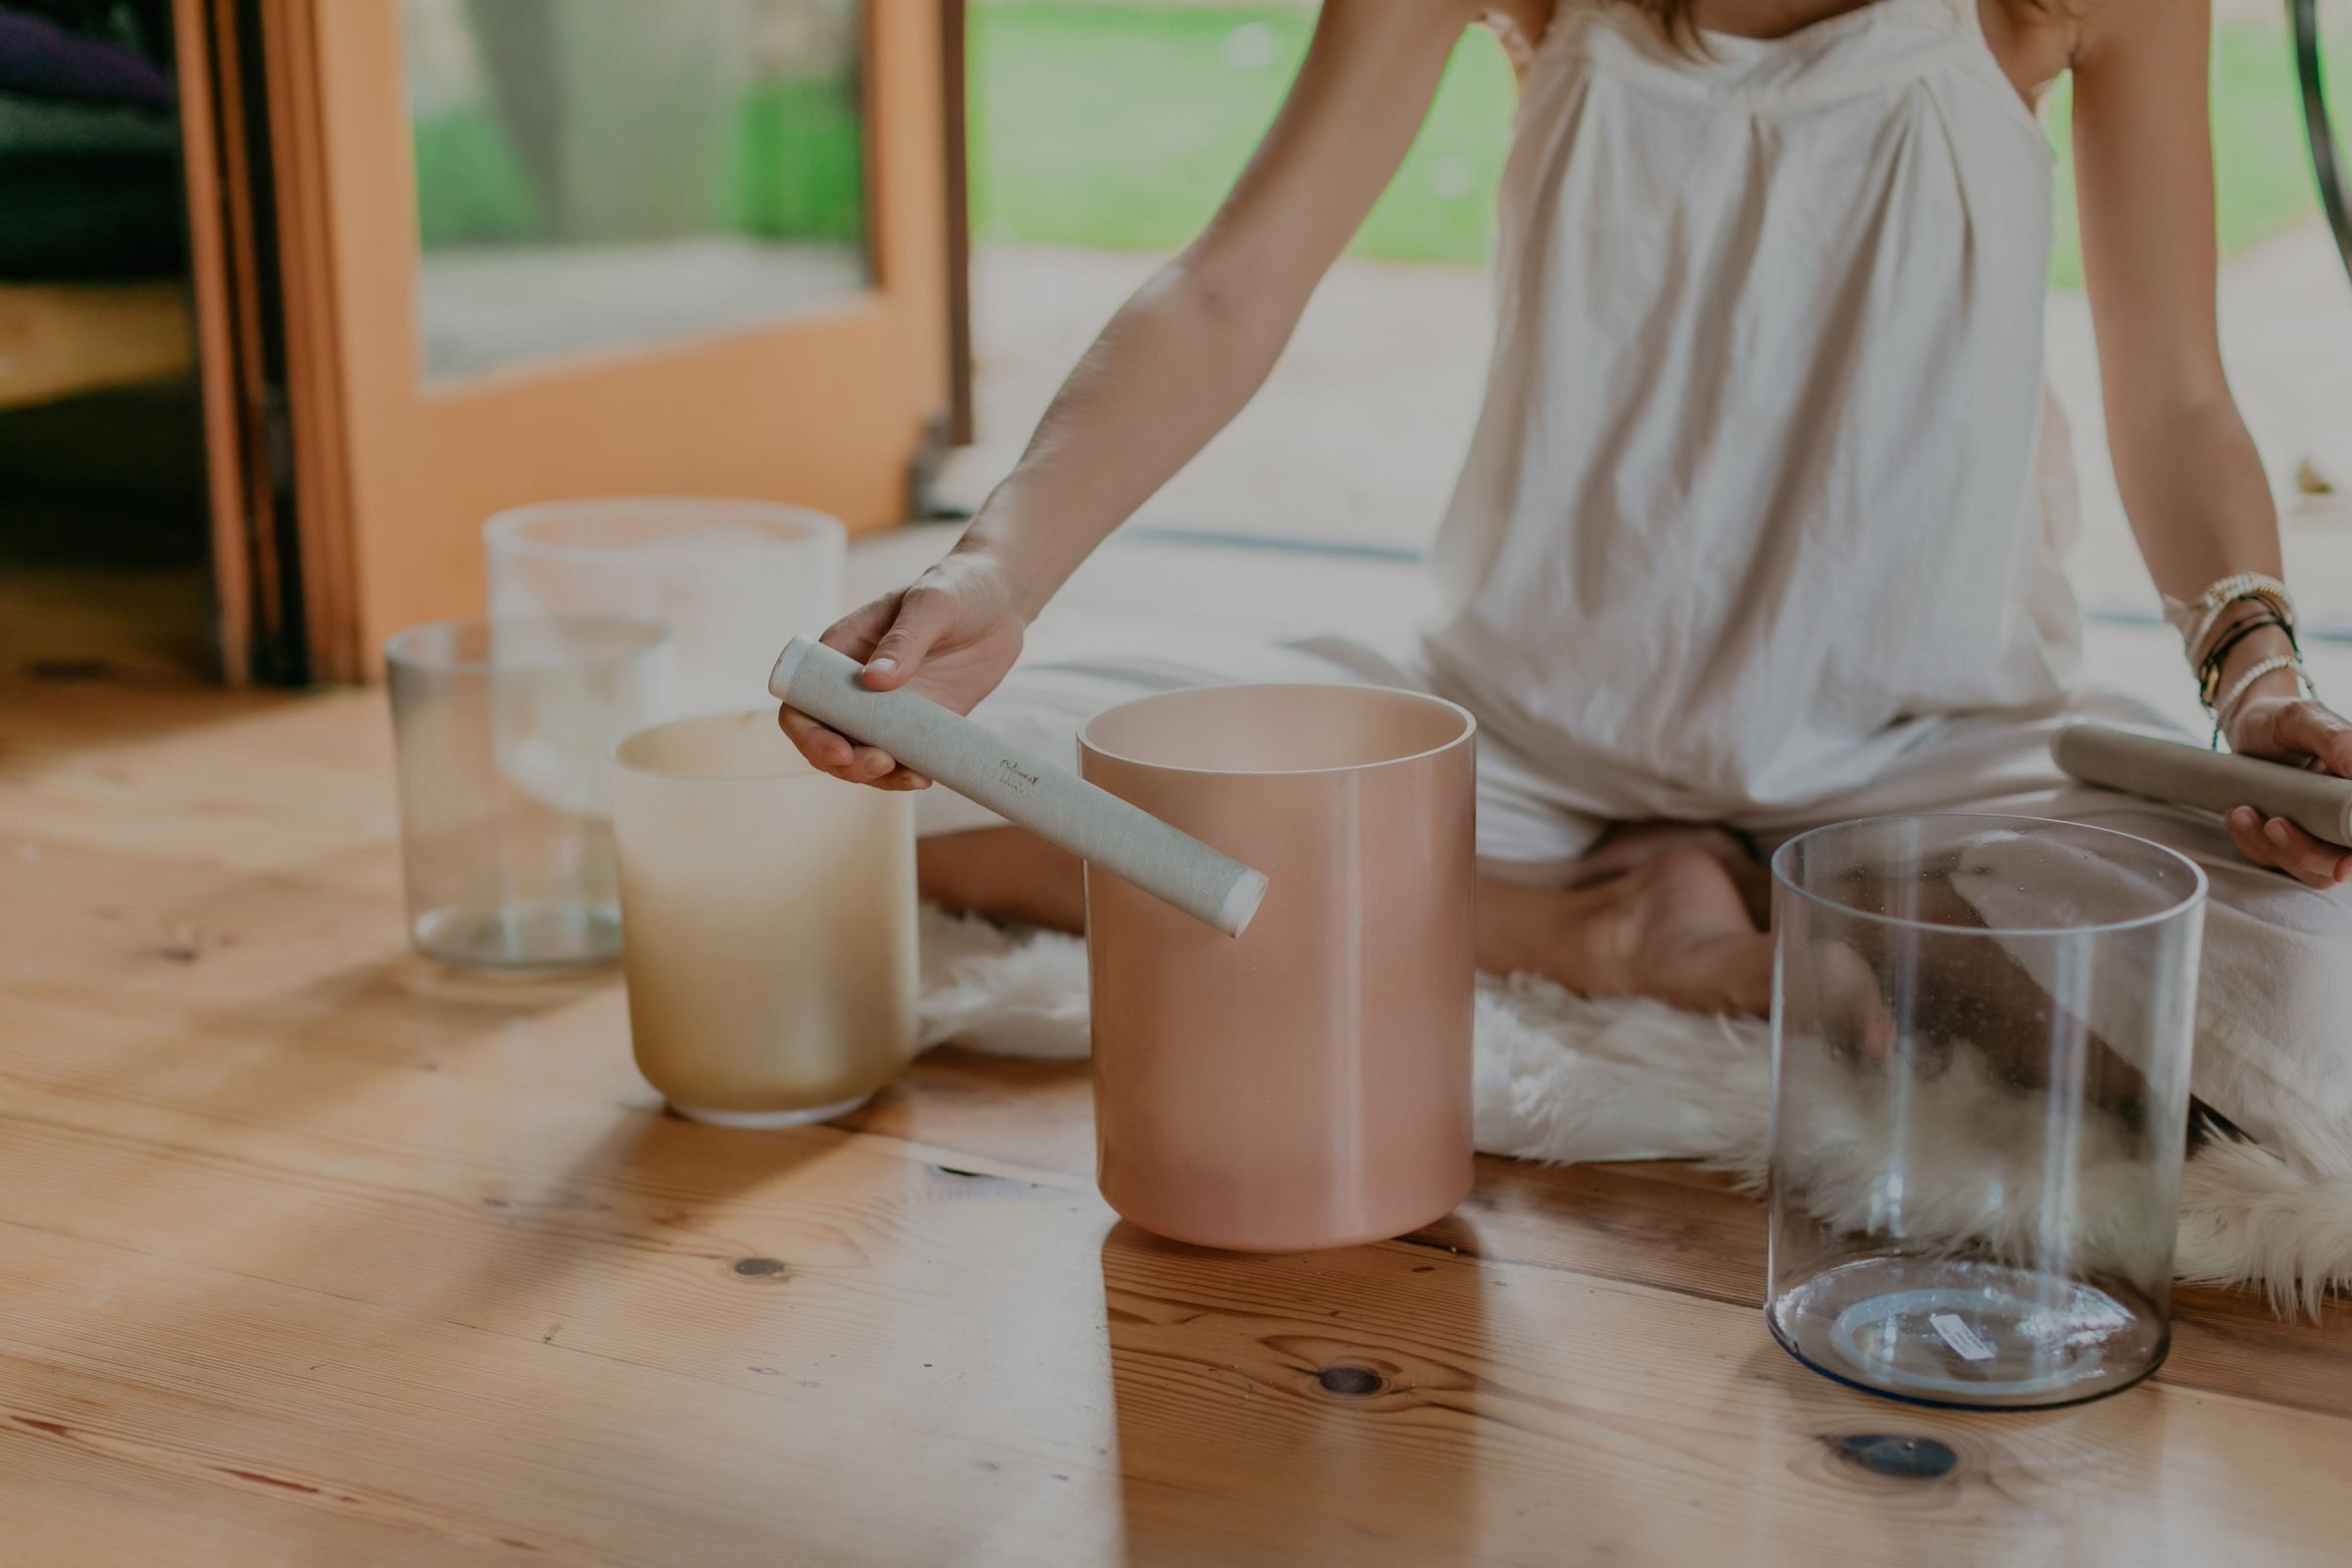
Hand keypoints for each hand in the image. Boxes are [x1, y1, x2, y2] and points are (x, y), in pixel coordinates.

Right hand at [777, 548, 1028, 789]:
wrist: (1003, 600)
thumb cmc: (958, 586)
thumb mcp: (933, 604)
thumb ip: (904, 640)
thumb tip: (872, 681)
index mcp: (841, 651)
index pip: (802, 699)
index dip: (809, 732)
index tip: (839, 749)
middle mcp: (855, 685)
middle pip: (827, 738)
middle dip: (844, 763)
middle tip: (881, 764)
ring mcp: (887, 708)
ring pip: (862, 755)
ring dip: (876, 776)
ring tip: (912, 776)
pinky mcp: (920, 723)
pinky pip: (903, 758)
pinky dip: (907, 774)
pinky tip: (925, 776)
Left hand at [2221, 692, 2351, 887]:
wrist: (2247, 726)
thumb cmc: (2280, 720)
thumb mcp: (2303, 717)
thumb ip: (2335, 738)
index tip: (2342, 863)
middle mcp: (2345, 819)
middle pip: (2339, 864)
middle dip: (2305, 854)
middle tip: (2274, 824)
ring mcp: (2317, 833)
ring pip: (2307, 870)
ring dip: (2271, 849)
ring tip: (2243, 812)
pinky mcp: (2285, 842)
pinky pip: (2272, 860)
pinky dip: (2251, 844)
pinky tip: (2237, 814)